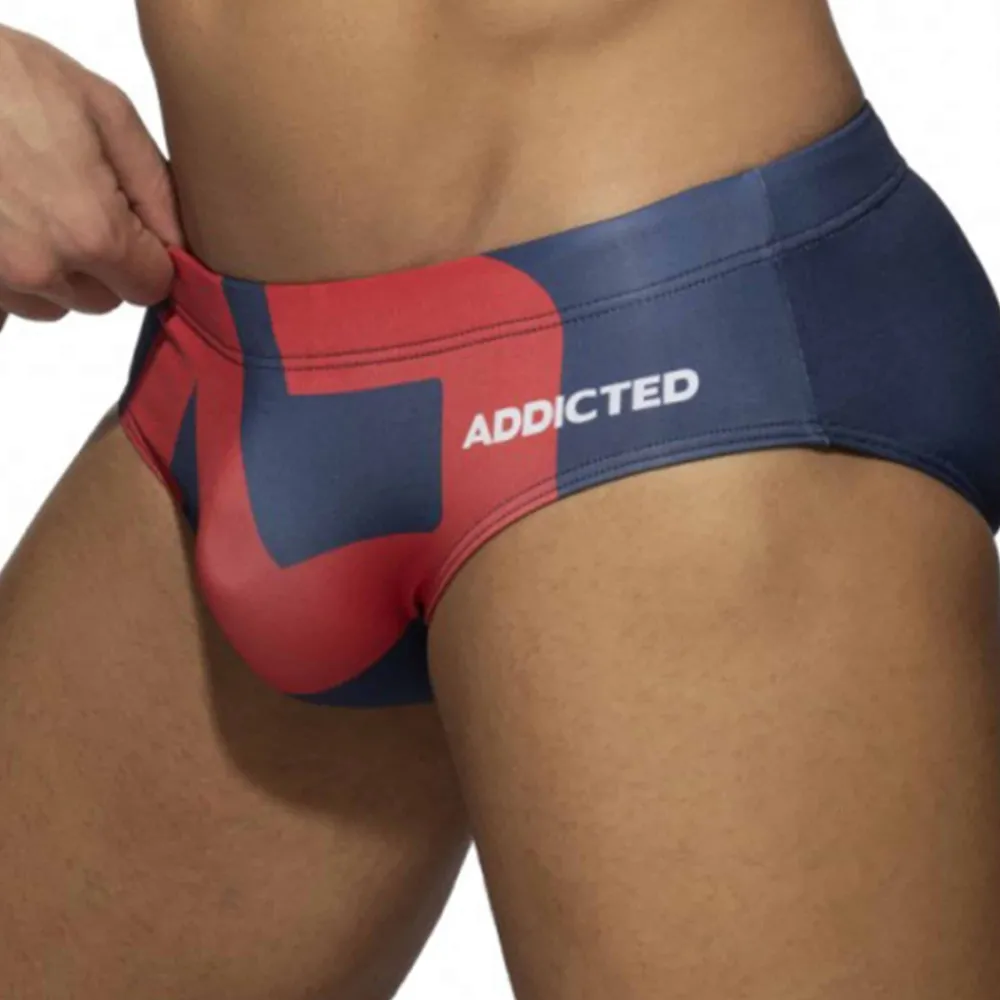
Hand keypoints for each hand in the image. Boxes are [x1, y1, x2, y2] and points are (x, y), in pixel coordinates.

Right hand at [0, 25, 182, 332]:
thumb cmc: (6, 76)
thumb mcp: (104, 111)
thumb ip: (157, 188)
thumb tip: (182, 244)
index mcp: (91, 232)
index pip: (152, 285)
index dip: (148, 254)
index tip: (131, 221)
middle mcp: (40, 268)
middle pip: (102, 298)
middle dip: (101, 262)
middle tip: (72, 199)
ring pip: (51, 302)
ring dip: (52, 269)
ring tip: (26, 201)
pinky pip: (4, 300)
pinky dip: (8, 270)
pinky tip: (2, 219)